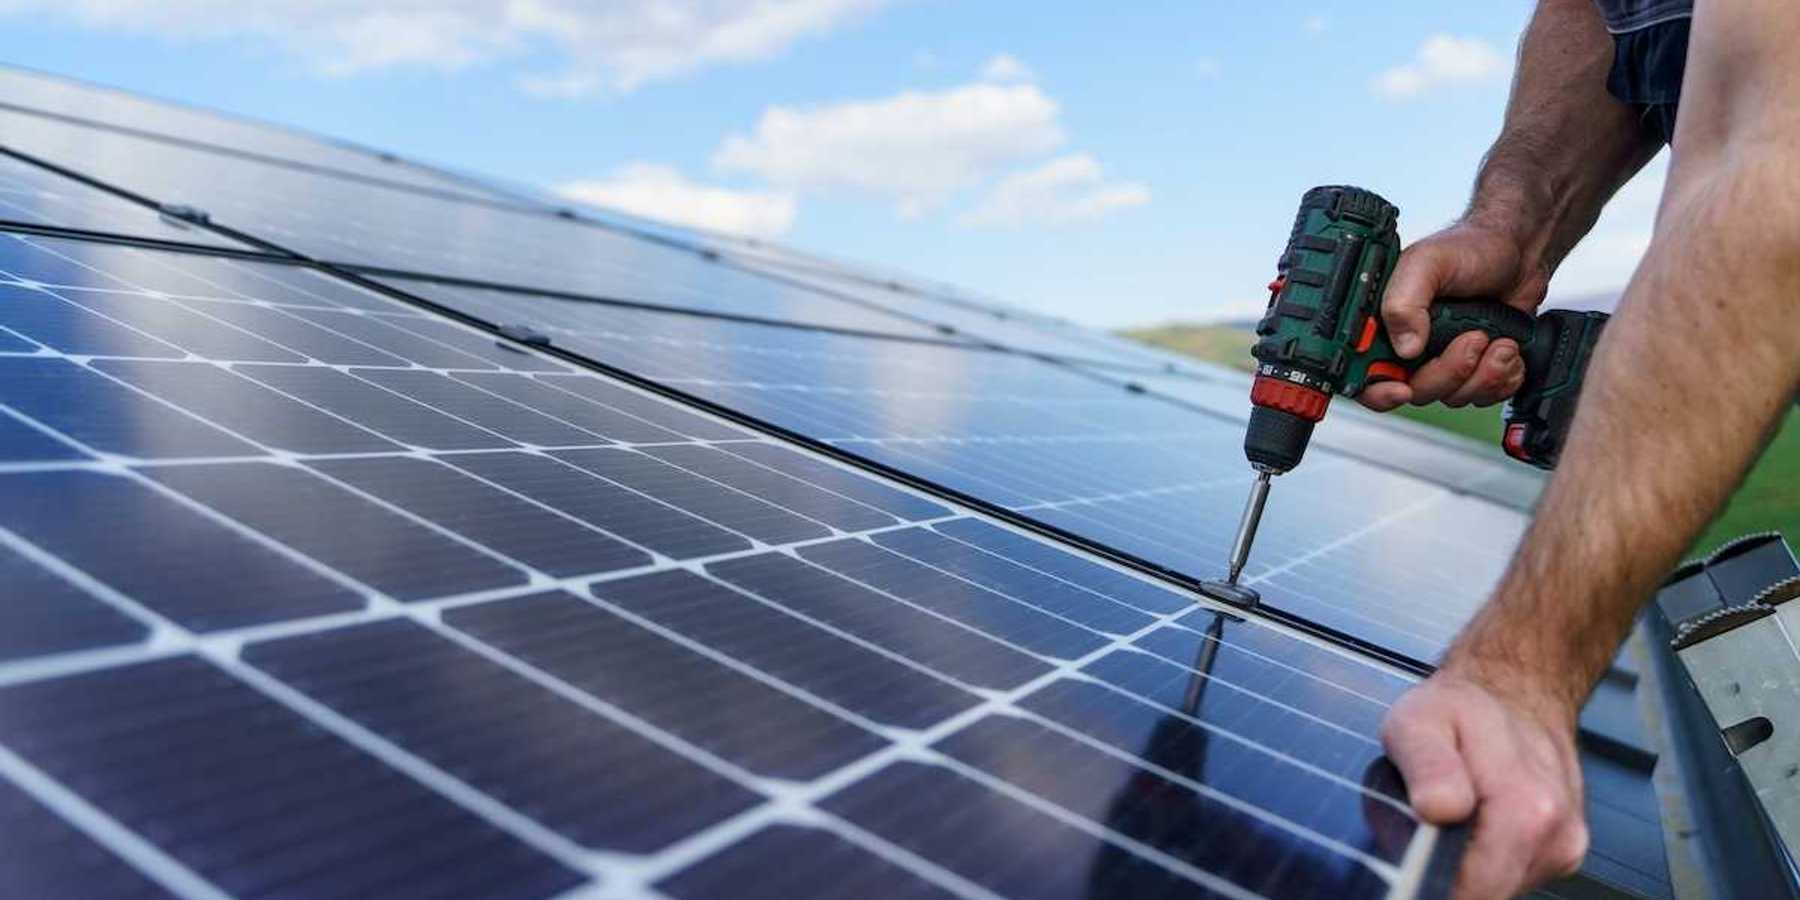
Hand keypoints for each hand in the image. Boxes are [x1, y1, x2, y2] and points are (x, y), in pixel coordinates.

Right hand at [1360, 221, 1548, 411]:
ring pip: (1452, 397)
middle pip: (1415, 392)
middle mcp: (1410, 346)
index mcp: (1386, 323)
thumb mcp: (1428, 262)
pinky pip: (1482, 397)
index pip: (1364, 374)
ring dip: (1483, 374)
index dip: (1378, 390)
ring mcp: (1443, 359)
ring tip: (1497, 338)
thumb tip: (1405, 346)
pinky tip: (1505, 349)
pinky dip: (1501, 379)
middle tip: (1472, 339)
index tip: (1401, 389)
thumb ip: (1405, 301)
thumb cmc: (1471, 248)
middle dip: (1449, 373)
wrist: (1518, 251)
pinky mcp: (1475, 368)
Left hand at [1381, 667, 1586, 898]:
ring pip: (1497, 885)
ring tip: (1453, 813)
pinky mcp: (1562, 853)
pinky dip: (1485, 855)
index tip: (1412, 852)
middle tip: (1426, 819)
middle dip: (1446, 866)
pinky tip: (1477, 820)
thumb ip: (1426, 766)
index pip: (1475, 890)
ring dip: (1466, 861)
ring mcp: (1564, 847)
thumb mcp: (1419, 721)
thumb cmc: (1462, 708)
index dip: (1432, 878)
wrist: (1514, 691)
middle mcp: (1557, 834)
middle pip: (1486, 892)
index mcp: (1527, 808)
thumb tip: (1438, 809)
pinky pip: (1511, 873)